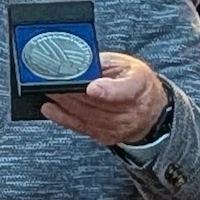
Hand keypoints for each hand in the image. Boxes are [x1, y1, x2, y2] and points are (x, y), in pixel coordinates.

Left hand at [42, 53, 167, 145]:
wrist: (150, 107)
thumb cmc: (135, 80)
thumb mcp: (124, 63)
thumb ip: (102, 63)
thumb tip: (76, 63)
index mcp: (140, 84)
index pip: (125, 89)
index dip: (107, 90)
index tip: (91, 88)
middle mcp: (134, 110)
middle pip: (99, 105)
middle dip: (73, 94)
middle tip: (52, 83)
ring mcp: (122, 127)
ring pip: (88, 117)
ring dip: (65, 105)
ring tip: (49, 93)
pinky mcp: (109, 136)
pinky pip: (83, 128)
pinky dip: (64, 118)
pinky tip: (51, 109)